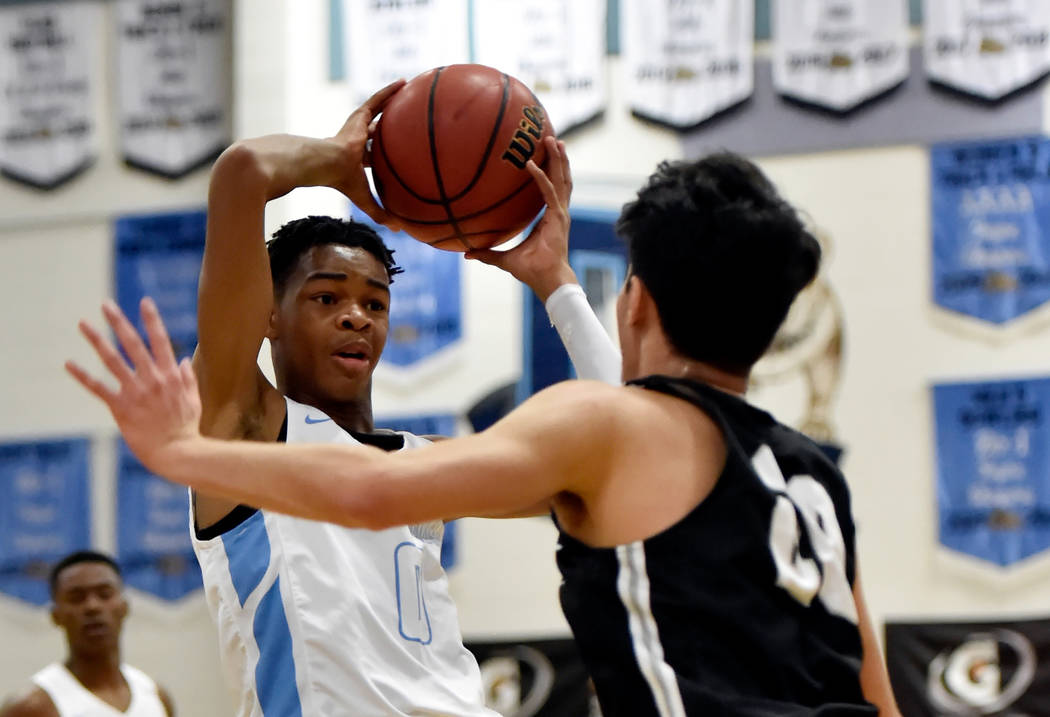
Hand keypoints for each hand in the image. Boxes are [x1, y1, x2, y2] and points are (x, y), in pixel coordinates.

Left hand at [65, 298, 201, 473]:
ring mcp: (135, 392)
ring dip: (96, 340)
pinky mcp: (120, 408)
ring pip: (112, 360)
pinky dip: (82, 376)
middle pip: (133, 344)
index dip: (152, 320)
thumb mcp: (194, 399)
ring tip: (83, 324)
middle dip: (119, 322)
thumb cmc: (186, 428)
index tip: (144, 302)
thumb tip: (184, 359)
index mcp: (171, 375)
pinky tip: (69, 363)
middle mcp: (152, 378)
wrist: (176, 452)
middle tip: (106, 304)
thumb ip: (188, 378)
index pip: (160, 341)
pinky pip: (98, 388)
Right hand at [330, 79, 405, 229]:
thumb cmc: (341, 181)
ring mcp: (357, 127)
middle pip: (377, 130)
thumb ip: (380, 212)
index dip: (384, 151)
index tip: (395, 151)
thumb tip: (400, 229)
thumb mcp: (363, 198)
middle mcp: (357, 139)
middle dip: (389, 126)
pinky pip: (378, 99)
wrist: (324, 163)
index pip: (373, 153)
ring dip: (391, 102)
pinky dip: (389, 91)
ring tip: (407, 91)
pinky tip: (404, 82)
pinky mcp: (358, 116)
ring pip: (378, 111)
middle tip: (404, 121)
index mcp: (357, 157)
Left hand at [466, 136, 577, 301]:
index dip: (551, 172)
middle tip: (552, 137)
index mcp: (549, 217)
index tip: (543, 155)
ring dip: (558, 159)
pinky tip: (531, 164)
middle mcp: (558, 211)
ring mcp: (560, 213)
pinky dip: (541, 177)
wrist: (547, 280)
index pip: (552, 189)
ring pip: (562, 179)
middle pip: (561, 178)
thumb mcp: (504, 258)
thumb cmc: (531, 271)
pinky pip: (549, 192)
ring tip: (554, 140)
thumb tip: (466, 253)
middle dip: (558, 158)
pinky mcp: (558, 217)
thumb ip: (487, 253)